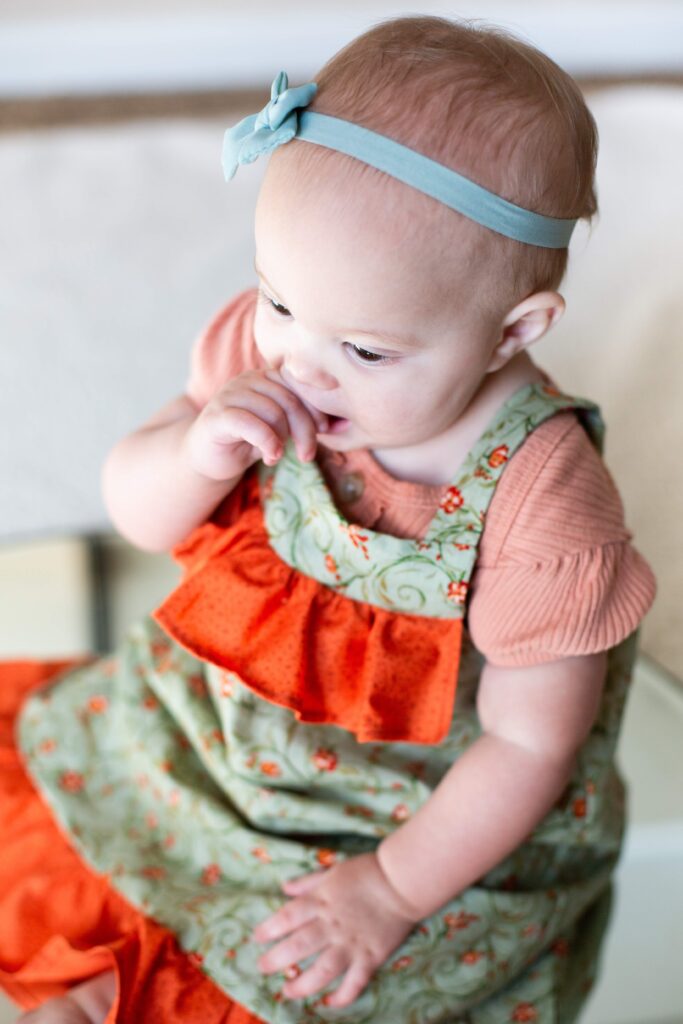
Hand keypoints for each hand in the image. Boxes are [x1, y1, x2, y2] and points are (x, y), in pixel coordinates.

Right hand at [182, 368, 329, 480]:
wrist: (209, 458)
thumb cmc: (249, 441)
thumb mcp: (283, 430)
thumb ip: (309, 422)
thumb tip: (346, 425)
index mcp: (267, 377)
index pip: (300, 384)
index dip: (317, 407)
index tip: (325, 431)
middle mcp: (248, 379)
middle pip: (290, 399)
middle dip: (305, 430)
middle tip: (307, 455)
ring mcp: (230, 395)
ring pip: (273, 411)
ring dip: (283, 439)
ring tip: (278, 455)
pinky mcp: (217, 415)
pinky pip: (251, 424)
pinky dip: (267, 443)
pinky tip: (270, 456)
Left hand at [252, 852, 418, 1007]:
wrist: (401, 882)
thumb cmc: (366, 872)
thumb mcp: (333, 870)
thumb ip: (308, 882)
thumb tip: (285, 888)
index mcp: (321, 901)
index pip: (288, 917)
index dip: (269, 928)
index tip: (256, 938)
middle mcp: (331, 925)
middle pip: (298, 946)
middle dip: (276, 960)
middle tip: (263, 968)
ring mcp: (351, 944)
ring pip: (322, 971)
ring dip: (302, 985)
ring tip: (288, 991)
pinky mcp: (370, 957)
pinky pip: (354, 983)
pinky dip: (342, 997)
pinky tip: (329, 1003)